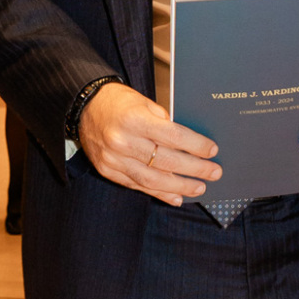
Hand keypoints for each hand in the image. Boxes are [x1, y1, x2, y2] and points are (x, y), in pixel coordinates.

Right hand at [78, 82, 221, 206]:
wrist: (84, 106)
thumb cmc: (118, 102)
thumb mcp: (144, 103)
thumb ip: (165, 122)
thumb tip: (190, 144)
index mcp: (134, 120)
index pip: (172, 136)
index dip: (195, 146)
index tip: (212, 151)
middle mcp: (122, 141)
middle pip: (165, 161)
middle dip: (194, 169)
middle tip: (214, 172)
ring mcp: (114, 159)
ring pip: (152, 179)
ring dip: (179, 186)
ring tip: (199, 188)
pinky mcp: (108, 171)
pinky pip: (137, 186)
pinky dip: (159, 193)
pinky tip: (176, 197)